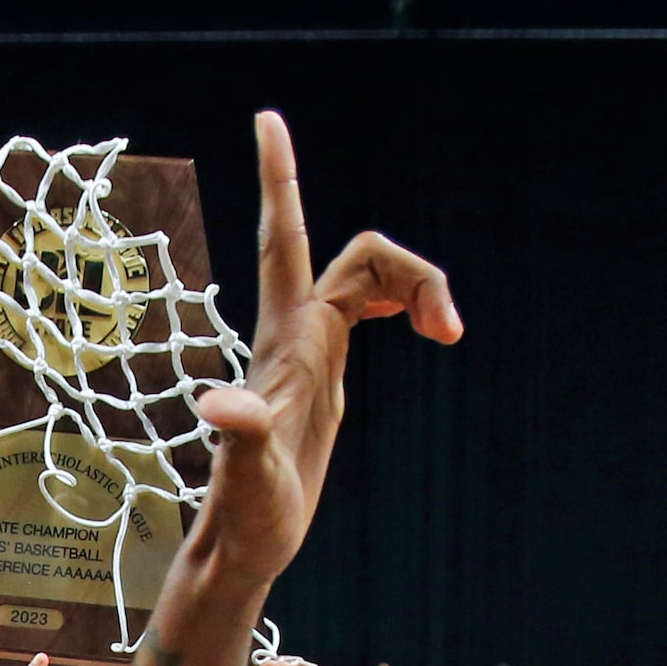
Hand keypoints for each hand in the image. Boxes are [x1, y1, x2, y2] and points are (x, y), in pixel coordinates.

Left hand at [184, 111, 461, 586]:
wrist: (242, 549)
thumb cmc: (246, 518)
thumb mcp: (250, 479)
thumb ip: (242, 437)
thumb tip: (218, 405)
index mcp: (283, 345)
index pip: (289, 241)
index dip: (282, 179)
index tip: (269, 116)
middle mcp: (293, 337)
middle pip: (358, 255)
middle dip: (413, 268)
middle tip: (447, 334)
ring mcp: (309, 354)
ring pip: (370, 279)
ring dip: (420, 288)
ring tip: (448, 337)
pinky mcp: (323, 376)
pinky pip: (367, 309)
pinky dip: (406, 301)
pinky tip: (426, 327)